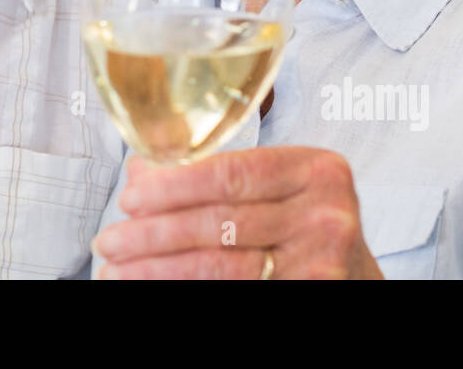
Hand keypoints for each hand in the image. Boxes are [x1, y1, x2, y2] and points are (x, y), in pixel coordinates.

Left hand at [92, 148, 383, 279]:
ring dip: (158, 270)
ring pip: (221, 267)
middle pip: (219, 223)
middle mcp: (326, 215)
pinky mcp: (312, 293)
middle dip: (153, 233)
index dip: (173, 185)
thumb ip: (218, 172)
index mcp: (315, 170)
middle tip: (109, 240)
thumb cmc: (304, 225)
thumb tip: (141, 170)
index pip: (230, 173)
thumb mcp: (277, 188)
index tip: (130, 196)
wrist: (353, 276)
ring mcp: (322, 262)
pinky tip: (152, 285)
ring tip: (117, 270)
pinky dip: (183, 289)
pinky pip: (234, 291)